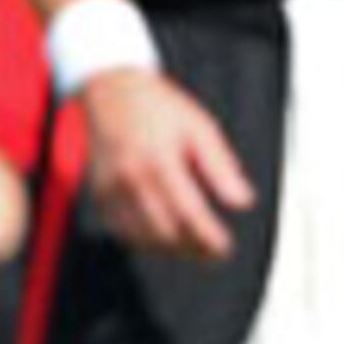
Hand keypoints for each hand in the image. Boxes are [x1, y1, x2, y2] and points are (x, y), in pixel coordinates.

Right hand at [79, 67, 256, 260]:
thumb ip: (220, 166)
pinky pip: (123, 231)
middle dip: (193, 248)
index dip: (208, 237)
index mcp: (159, 160)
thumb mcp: (199, 126)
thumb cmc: (159, 108)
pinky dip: (146, 241)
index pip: (189, 212)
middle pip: (166, 231)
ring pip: (143, 237)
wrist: (111, 91)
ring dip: (171, 250)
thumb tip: (242, 201)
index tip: (224, 247)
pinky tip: (166, 239)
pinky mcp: (100, 195)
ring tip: (195, 249)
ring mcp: (112, 189)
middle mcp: (132, 178)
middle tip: (214, 251)